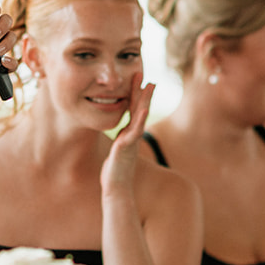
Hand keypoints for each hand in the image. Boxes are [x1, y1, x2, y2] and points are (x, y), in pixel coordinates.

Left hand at [101, 74, 155, 201]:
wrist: (116, 188)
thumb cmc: (115, 172)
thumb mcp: (118, 151)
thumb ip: (122, 140)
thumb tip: (123, 134)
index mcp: (129, 134)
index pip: (134, 111)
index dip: (137, 95)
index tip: (139, 80)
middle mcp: (133, 135)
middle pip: (140, 109)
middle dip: (143, 92)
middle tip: (147, 76)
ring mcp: (131, 140)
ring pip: (140, 116)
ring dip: (145, 100)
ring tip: (149, 85)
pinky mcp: (127, 147)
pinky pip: (135, 130)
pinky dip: (140, 118)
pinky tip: (144, 108)